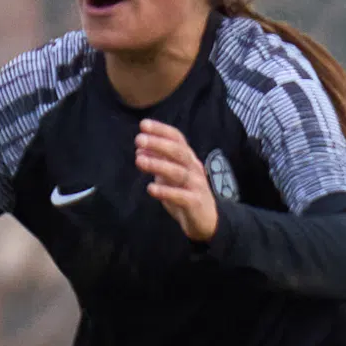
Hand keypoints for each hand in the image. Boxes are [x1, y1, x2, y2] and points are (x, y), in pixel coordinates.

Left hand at [137, 118, 217, 241]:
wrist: (206, 221)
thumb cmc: (185, 194)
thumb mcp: (170, 176)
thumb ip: (158, 162)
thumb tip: (140, 150)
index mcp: (188, 159)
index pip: (177, 139)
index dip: (161, 130)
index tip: (143, 124)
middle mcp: (194, 168)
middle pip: (178, 152)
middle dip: (158, 144)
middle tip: (139, 139)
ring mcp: (196, 185)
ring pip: (178, 172)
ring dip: (158, 165)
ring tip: (139, 161)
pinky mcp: (196, 203)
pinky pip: (181, 196)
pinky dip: (166, 191)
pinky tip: (151, 188)